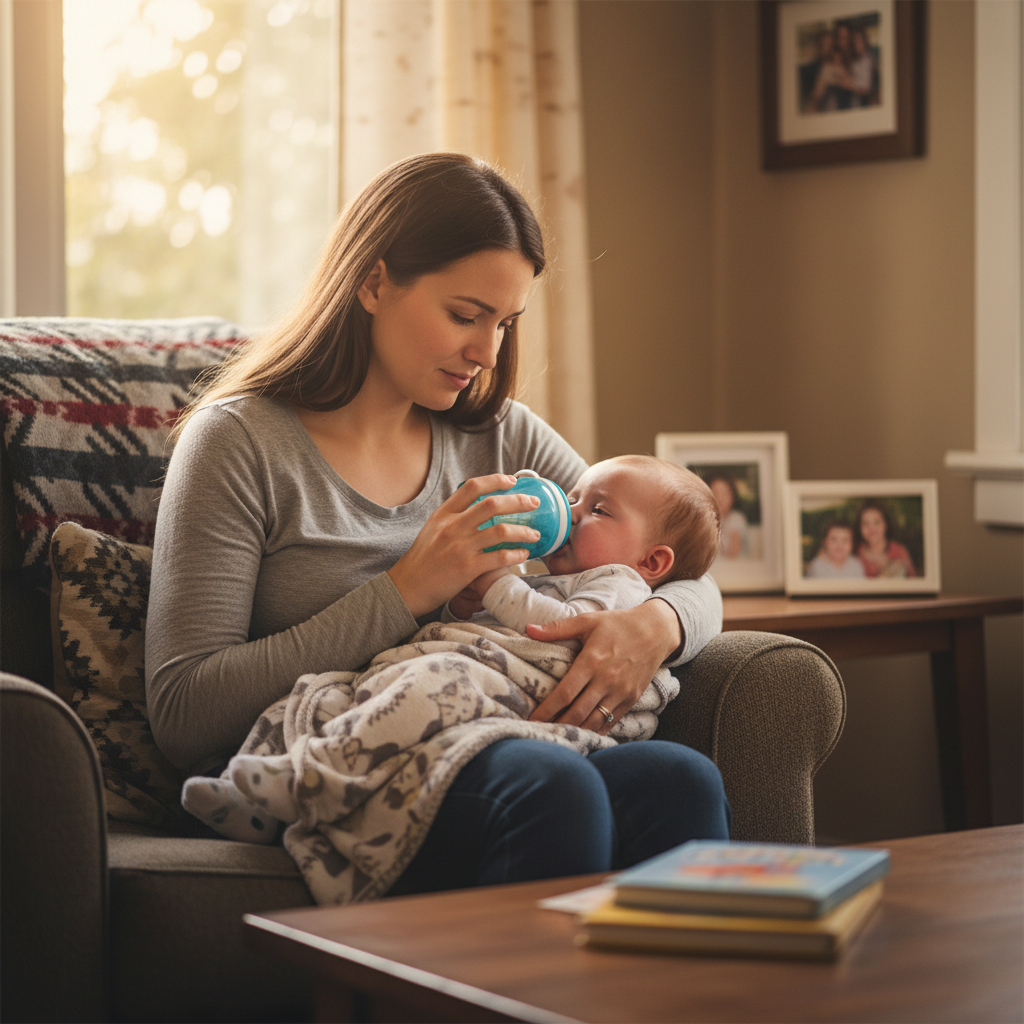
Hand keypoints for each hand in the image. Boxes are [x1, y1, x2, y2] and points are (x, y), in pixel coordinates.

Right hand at [388, 475, 539, 616]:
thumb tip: (480, 506)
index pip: (472, 487)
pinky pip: (499, 557)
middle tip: (534, 504)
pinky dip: (516, 554)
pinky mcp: (467, 568)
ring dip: (523, 531)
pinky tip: (523, 554)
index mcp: (444, 513)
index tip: (513, 480)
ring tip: (534, 534)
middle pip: (492, 504)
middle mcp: (452, 526)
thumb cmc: (423, 559)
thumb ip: (454, 516)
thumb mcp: (433, 528)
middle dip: (518, 502)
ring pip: (500, 531)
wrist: (407, 587)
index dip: (496, 480)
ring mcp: (460, 547)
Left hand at [525, 599, 681, 734]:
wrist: (657, 630)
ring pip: (595, 722)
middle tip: (539, 734)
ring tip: (558, 739)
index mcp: (592, 661)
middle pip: (578, 712)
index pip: (565, 693)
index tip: (532, 720)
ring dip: (576, 732)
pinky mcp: (632, 699)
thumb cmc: (618, 624)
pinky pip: (612, 722)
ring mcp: (621, 692)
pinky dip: (596, 732)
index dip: (547, 710)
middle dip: (557, 726)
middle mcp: (606, 680)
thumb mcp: (588, 620)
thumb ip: (557, 628)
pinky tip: (583, 736)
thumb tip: (528, 629)